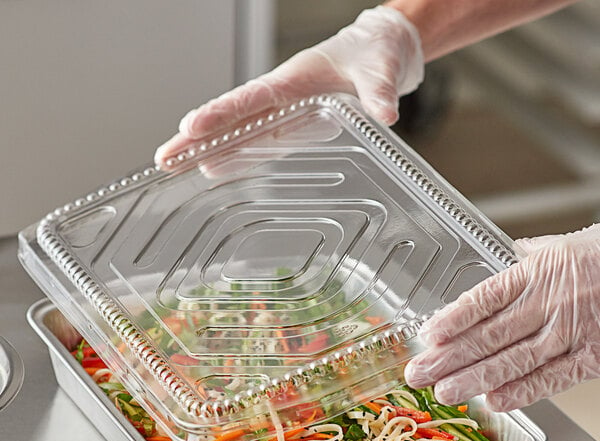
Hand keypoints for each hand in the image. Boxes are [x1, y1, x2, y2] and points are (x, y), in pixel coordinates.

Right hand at [154, 5, 422, 166]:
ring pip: (237, 134)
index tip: (190, 127)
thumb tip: (386, 113)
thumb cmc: (372, 59)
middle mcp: (278, 100)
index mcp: (292, 82)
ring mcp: (279, 116)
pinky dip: (234, 157)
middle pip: (230, 120)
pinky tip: (214, 169)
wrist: (374, 57)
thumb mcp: (379, 72)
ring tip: (175, 166)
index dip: (219, 114)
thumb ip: (380, 92)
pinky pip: (256, 144)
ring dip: (207, 151)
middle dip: (196, 138)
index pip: (249, 100)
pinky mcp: (288, 128)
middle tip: (164, 157)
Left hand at [404, 224, 599, 410]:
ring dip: (474, 378)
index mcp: (535, 273)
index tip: (427, 336)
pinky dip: (521, 392)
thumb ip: (531, 254)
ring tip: (445, 391)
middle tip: (419, 373)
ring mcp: (569, 332)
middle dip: (448, 357)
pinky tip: (494, 401)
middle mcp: (547, 303)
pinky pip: (551, 377)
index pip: (483, 299)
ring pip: (512, 360)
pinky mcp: (591, 357)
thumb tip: (511, 253)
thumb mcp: (564, 245)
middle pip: (488, 334)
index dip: (452, 319)